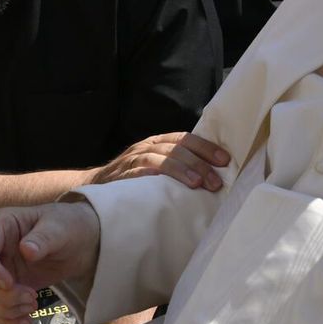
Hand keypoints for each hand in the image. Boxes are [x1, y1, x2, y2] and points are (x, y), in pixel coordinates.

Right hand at [0, 201, 99, 323]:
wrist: (80, 244)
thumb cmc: (68, 227)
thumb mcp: (59, 228)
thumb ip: (43, 238)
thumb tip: (26, 250)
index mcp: (0, 225)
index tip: (9, 284)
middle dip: (4, 295)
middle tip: (32, 297)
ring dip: (5, 308)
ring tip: (32, 306)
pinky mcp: (5, 288)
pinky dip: (6, 319)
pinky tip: (26, 320)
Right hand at [88, 132, 229, 190]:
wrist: (98, 185)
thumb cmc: (136, 178)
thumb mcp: (158, 166)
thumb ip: (178, 165)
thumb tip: (213, 174)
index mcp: (159, 142)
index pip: (185, 138)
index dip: (206, 148)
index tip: (224, 160)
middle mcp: (147, 146)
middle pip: (177, 149)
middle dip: (199, 164)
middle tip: (215, 182)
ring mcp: (133, 159)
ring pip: (160, 159)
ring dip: (181, 170)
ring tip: (197, 184)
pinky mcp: (122, 175)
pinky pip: (138, 172)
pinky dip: (152, 175)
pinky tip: (164, 183)